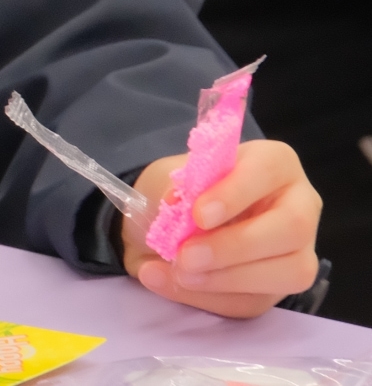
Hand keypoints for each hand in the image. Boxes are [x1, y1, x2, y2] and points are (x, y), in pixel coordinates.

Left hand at [124, 140, 321, 316]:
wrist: (165, 223)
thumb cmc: (181, 189)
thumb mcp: (170, 175)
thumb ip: (176, 186)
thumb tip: (177, 204)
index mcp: (274, 163)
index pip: (269, 169)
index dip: (236, 192)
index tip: (198, 214)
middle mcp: (299, 205)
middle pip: (292, 228)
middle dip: (235, 246)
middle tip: (186, 256)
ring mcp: (297, 250)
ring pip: (289, 272)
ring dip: (228, 279)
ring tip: (179, 273)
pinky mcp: (278, 287)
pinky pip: (258, 301)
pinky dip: (213, 297)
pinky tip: (176, 284)